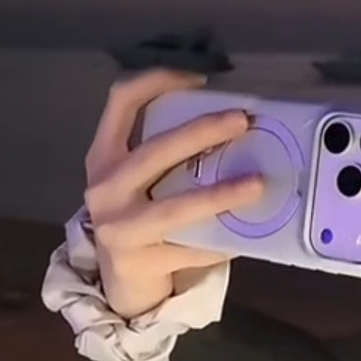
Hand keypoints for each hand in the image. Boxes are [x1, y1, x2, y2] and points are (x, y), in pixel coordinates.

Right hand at [82, 69, 265, 319]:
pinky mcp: (141, 263)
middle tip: (242, 122)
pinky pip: (192, 249)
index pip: (121, 103)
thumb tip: (230, 124)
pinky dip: (222, 242)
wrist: (119, 281)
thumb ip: (162, 153)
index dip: (157, 81)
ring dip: (219, 194)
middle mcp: (104, 188)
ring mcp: (120, 228)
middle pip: (155, 152)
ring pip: (176, 208)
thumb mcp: (132, 180)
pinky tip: (246, 236)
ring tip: (257, 184)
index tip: (200, 79)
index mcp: (102, 157)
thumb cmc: (135, 216)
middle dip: (201, 133)